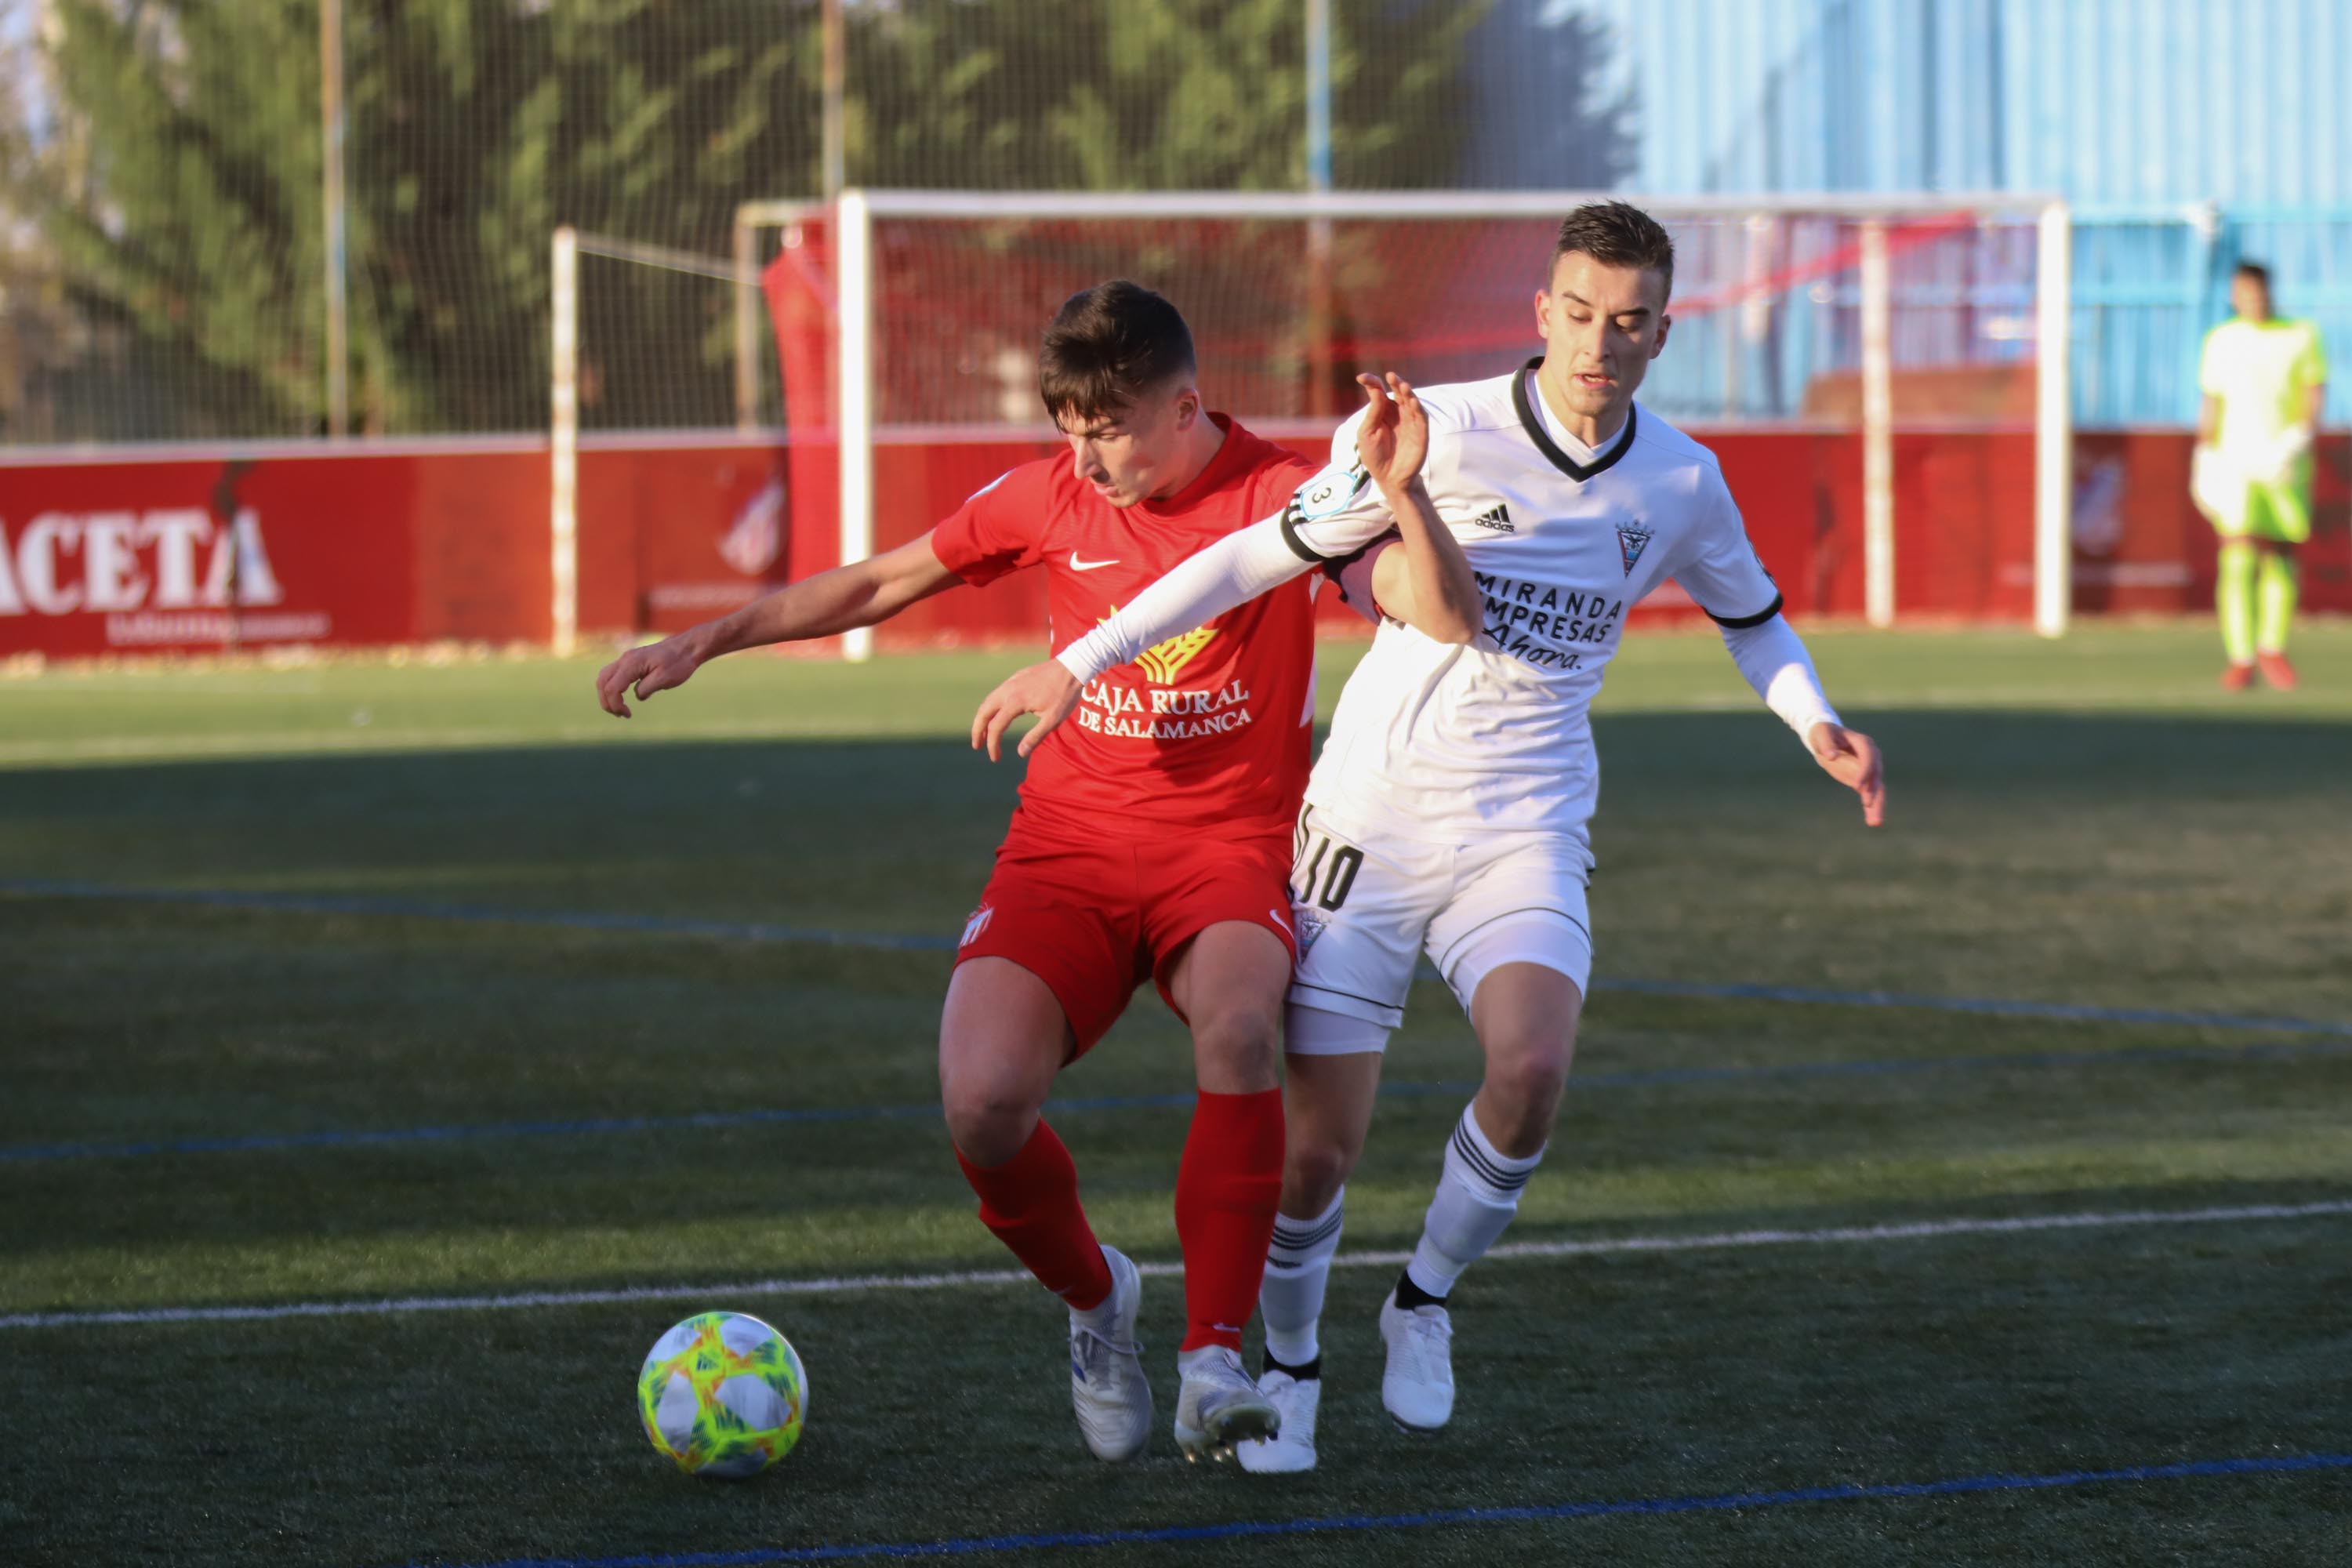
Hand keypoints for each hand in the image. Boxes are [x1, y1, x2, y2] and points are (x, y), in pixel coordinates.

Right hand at [596, 632, 703, 717]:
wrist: (687, 648)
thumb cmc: (678, 663)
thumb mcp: (664, 679)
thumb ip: (646, 688)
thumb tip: (637, 696)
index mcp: (632, 664)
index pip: (612, 688)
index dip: (615, 705)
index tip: (627, 715)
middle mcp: (625, 660)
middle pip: (602, 682)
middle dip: (606, 701)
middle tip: (620, 714)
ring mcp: (627, 659)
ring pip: (604, 677)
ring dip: (607, 694)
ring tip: (619, 709)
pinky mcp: (631, 661)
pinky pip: (613, 675)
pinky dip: (613, 688)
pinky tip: (623, 698)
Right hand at [971, 660, 1080, 760]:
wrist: (1072, 667)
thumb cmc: (1065, 694)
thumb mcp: (1053, 720)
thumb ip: (1035, 737)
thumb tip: (1020, 753)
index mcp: (1015, 701)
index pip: (996, 727)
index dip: (992, 745)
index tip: (996, 758)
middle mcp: (1008, 690)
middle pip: (984, 711)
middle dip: (977, 730)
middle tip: (977, 746)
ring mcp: (1011, 682)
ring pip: (989, 701)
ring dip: (983, 718)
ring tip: (983, 734)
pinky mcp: (1016, 677)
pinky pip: (997, 693)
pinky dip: (992, 707)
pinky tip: (998, 714)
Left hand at [1353, 371, 1427, 495]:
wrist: (1388, 478)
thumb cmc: (1374, 455)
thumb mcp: (1366, 432)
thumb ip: (1373, 412)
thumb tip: (1375, 390)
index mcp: (1382, 411)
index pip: (1378, 392)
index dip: (1372, 382)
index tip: (1361, 378)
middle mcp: (1397, 412)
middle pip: (1397, 392)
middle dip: (1394, 382)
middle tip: (1389, 375)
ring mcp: (1410, 421)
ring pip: (1410, 401)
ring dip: (1407, 392)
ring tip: (1401, 385)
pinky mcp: (1420, 432)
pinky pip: (1420, 416)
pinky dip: (1417, 407)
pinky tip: (1411, 400)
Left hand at [1806, 722, 1885, 826]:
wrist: (1827, 738)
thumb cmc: (1823, 733)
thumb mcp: (1821, 734)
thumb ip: (1826, 744)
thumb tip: (1831, 756)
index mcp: (1863, 743)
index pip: (1868, 757)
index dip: (1865, 770)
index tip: (1857, 786)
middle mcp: (1871, 756)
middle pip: (1877, 774)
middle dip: (1873, 790)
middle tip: (1868, 804)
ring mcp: (1870, 769)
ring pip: (1877, 788)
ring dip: (1877, 805)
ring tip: (1875, 822)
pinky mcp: (1864, 779)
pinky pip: (1870, 794)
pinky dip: (1871, 807)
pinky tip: (1872, 822)